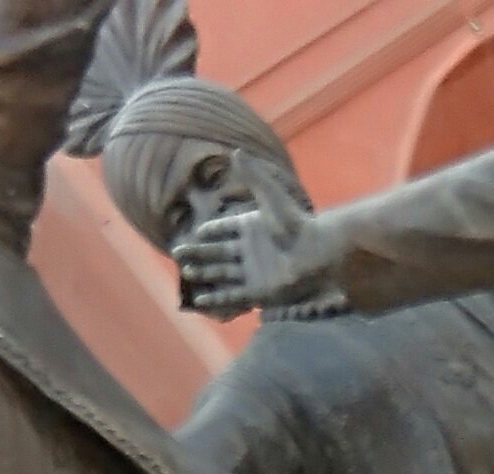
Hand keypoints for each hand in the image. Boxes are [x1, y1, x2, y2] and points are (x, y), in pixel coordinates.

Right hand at [175, 170, 350, 320]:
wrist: (315, 252)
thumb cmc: (295, 222)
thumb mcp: (271, 196)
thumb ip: (253, 176)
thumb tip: (235, 152)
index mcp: (251, 227)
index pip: (225, 229)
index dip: (212, 230)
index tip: (196, 232)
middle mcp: (250, 250)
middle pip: (218, 252)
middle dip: (198, 253)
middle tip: (178, 253)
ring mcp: (254, 272)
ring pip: (222, 273)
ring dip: (204, 273)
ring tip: (186, 272)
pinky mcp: (259, 292)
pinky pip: (233, 296)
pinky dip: (217, 299)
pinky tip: (201, 301)